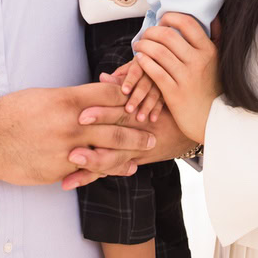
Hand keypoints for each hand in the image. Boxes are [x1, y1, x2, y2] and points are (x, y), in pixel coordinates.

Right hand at [0, 84, 157, 185]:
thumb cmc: (13, 113)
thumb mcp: (44, 96)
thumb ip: (72, 98)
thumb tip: (94, 99)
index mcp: (67, 100)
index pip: (109, 95)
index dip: (127, 95)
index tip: (139, 96)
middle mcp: (72, 124)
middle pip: (116, 123)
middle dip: (138, 125)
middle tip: (153, 127)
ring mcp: (68, 149)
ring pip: (109, 149)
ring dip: (131, 149)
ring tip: (146, 147)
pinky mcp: (61, 169)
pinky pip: (92, 169)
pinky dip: (111, 168)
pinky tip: (124, 168)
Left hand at [61, 77, 195, 190]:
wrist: (187, 132)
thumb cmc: (163, 107)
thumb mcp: (149, 93)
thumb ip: (122, 86)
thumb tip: (102, 76)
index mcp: (138, 112)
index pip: (120, 112)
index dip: (102, 114)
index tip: (81, 116)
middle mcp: (137, 133)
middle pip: (114, 141)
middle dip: (93, 148)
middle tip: (72, 152)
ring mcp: (136, 149)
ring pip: (113, 160)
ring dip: (91, 166)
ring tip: (70, 171)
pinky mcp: (133, 161)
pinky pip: (112, 169)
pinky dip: (93, 175)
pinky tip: (70, 181)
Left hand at [118, 58, 164, 122]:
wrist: (160, 63)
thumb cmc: (139, 67)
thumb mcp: (129, 68)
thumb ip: (118, 74)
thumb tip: (102, 77)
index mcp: (141, 62)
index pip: (135, 71)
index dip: (129, 81)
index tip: (124, 91)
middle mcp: (153, 70)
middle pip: (145, 84)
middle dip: (137, 97)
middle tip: (129, 110)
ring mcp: (162, 80)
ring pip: (155, 93)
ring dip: (147, 106)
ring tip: (140, 118)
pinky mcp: (168, 90)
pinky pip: (163, 100)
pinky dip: (158, 110)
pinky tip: (153, 119)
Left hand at [132, 12, 219, 144]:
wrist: (213, 119)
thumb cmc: (212, 88)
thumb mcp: (218, 61)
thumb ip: (216, 38)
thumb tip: (214, 17)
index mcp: (208, 51)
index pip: (187, 23)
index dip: (170, 18)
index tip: (162, 21)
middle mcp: (198, 62)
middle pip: (168, 35)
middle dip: (151, 31)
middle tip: (145, 34)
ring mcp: (186, 77)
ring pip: (158, 52)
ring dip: (143, 45)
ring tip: (139, 46)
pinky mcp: (174, 93)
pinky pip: (154, 72)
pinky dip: (144, 62)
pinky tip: (140, 59)